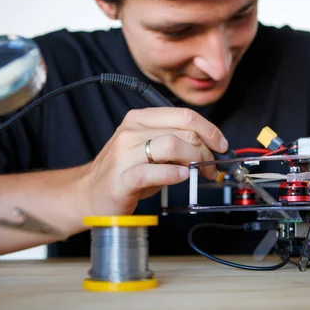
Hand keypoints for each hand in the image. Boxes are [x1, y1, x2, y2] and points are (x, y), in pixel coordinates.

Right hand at [79, 107, 227, 214]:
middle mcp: (131, 131)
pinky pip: (155, 171)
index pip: (184, 115)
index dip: (209, 130)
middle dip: (205, 150)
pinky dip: (174, 174)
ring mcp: (125, 153)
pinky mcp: (123, 177)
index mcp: (140, 119)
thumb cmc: (125, 174)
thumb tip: (208, 147)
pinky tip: (181, 177)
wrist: (89, 194)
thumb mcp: (151, 152)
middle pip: (183, 131)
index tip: (220, 145)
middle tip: (210, 167)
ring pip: (172, 145)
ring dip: (194, 160)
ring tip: (197, 173)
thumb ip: (176, 144)